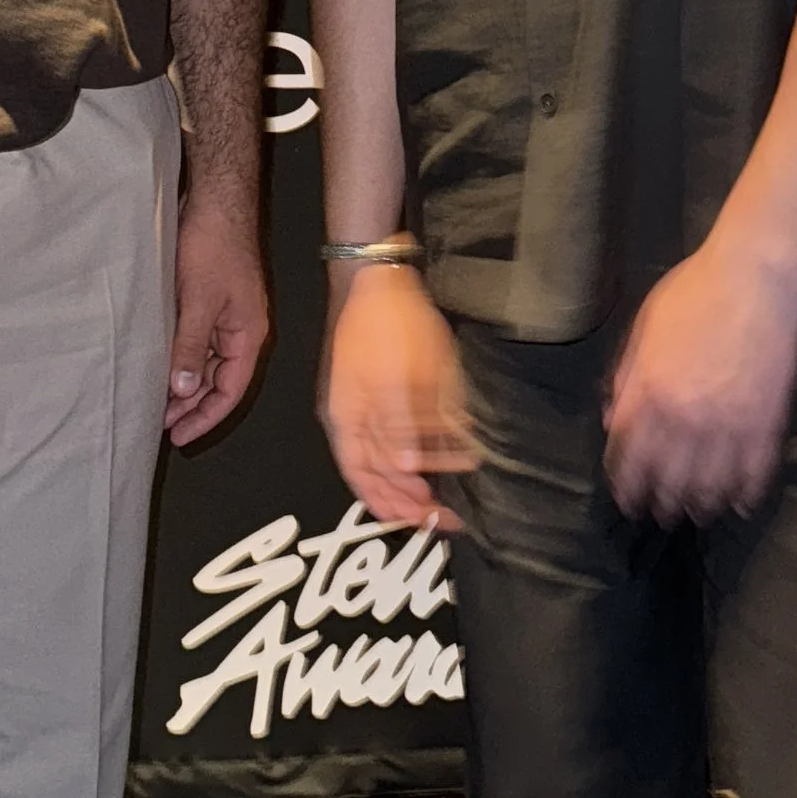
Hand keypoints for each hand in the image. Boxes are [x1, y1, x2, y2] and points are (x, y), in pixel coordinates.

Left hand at [167, 204, 268, 441]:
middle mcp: (241, 331)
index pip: (230, 391)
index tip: (178, 435)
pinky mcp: (210, 301)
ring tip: (155, 398)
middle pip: (220, 381)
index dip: (205, 417)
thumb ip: (191, 346)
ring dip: (184, 381)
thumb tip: (184, 389)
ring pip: (207, 362)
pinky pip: (198, 341)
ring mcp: (226, 316)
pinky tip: (158, 363)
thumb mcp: (199, 301)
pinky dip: (180, 356)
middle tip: (159, 422)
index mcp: (248, 335)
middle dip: (192, 404)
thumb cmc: (214, 246)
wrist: (215, 201)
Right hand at [320, 266, 475, 529]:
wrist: (381, 276)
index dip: (395, 506)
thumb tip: (408, 469)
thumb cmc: (384, 324)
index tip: (430, 520)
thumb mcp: (395, 377)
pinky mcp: (389, 385)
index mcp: (348, 421)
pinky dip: (425, 447)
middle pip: (377, 474)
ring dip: (417, 477)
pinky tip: (448, 453)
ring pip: (390, 455)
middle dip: (408, 501)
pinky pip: (404, 430)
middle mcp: (355, 418)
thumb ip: (400, 425)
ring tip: (445, 493)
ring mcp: (370, 401)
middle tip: (444, 518)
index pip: (366, 480)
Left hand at [603, 242, 796, 523]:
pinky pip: (754, 472)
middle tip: (658, 516)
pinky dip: (745, 493)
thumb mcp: (642, 328)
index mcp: (647, 392)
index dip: (624, 483)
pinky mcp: (765, 422)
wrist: (753, 277)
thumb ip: (625, 376)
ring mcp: (727, 423)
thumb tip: (612, 420)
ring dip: (699, 505)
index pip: (627, 455)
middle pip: (666, 478)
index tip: (626, 499)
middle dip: (659, 503)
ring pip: (709, 484)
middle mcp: (682, 417)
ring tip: (695, 514)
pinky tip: (739, 505)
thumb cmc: (692, 292)